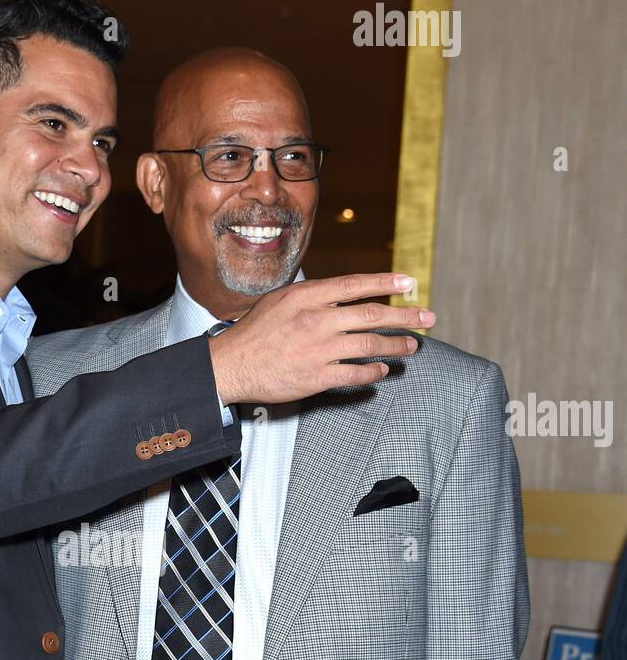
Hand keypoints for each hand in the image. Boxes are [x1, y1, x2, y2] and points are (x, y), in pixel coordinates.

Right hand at [209, 273, 435, 403]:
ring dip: (397, 346)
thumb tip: (341, 293)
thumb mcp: (280, 301)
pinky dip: (374, 372)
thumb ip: (312, 296)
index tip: (410, 283)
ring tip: (412, 346)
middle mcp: (317, 320)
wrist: (231, 366)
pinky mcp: (317, 377)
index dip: (387, 283)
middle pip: (374, 315)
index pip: (357, 285)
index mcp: (308, 296)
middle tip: (427, 318)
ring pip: (371, 345)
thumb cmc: (254, 333)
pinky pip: (357, 374)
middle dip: (406, 317)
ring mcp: (319, 349)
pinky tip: (383, 371)